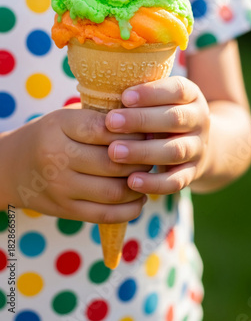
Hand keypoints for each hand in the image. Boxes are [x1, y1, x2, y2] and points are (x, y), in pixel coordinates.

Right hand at [1, 107, 148, 222]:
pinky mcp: (66, 210)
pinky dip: (130, 209)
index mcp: (59, 127)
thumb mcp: (68, 117)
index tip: (149, 128)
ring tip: (148, 174)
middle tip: (154, 153)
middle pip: (113, 162)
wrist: (13, 166)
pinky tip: (138, 197)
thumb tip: (147, 122)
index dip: (133, 130)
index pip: (104, 129)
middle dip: (142, 158)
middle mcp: (57, 157)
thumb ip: (100, 117)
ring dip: (139, 184)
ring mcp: (61, 187)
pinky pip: (106, 215)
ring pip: (114, 191)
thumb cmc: (52, 135)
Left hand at [106, 76, 210, 194]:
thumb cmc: (161, 114)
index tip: (124, 97)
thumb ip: (139, 97)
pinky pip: (176, 181)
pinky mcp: (193, 173)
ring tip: (114, 152)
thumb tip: (102, 91)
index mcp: (191, 95)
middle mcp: (199, 120)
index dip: (151, 93)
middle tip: (110, 122)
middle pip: (175, 118)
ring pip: (175, 150)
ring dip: (143, 152)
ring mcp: (198, 147)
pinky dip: (154, 183)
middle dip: (141, 120)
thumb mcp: (158, 100)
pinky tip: (131, 181)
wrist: (194, 144)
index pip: (176, 90)